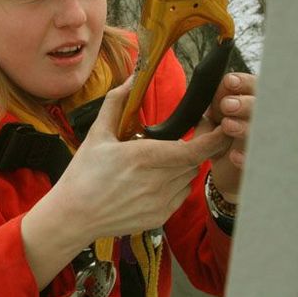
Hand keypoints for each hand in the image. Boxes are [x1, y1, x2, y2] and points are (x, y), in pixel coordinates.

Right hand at [21, 78, 230, 288]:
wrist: (73, 215)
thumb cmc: (83, 174)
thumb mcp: (97, 134)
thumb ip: (116, 103)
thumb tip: (131, 79)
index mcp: (143, 157)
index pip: (193, 149)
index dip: (214, 139)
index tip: (224, 127)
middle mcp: (157, 181)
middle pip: (193, 161)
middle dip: (192, 148)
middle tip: (177, 140)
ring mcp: (160, 202)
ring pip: (188, 178)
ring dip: (182, 167)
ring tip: (156, 163)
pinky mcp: (159, 217)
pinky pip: (180, 195)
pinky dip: (175, 185)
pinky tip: (152, 181)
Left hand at [196, 73, 256, 202]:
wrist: (226, 171)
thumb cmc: (221, 137)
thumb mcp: (216, 118)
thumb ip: (219, 102)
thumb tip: (223, 87)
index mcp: (254, 102)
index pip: (256, 87)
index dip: (245, 82)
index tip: (229, 82)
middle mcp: (266, 120)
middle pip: (266, 107)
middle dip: (246, 104)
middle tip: (227, 105)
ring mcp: (269, 142)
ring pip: (265, 132)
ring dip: (246, 127)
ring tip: (227, 126)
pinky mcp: (264, 164)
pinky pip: (260, 160)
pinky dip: (247, 158)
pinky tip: (234, 156)